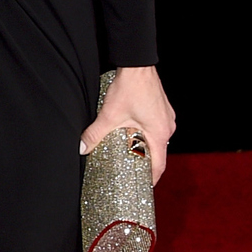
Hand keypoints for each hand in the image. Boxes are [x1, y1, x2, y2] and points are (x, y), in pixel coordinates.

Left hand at [80, 65, 174, 185]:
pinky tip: (132, 135)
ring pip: (156, 140)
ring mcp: (166, 117)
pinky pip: (156, 128)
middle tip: (132, 174)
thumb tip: (83, 147)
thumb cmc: (131, 87)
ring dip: (145, 148)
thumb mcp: (110, 114)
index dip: (151, 179)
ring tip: (130, 156)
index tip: (143, 188)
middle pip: (158, 153)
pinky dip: (146, 135)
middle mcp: (167, 127)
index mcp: (160, 133)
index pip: (159, 165)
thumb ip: (95, 133)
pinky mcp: (161, 109)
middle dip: (146, 164)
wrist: (137, 63)